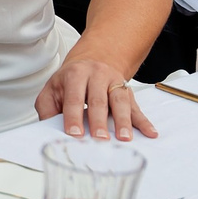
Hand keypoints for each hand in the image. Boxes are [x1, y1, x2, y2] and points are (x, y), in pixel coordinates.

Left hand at [34, 56, 157, 139]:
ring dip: (123, 121)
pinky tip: (150, 132)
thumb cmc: (70, 81)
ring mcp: (114, 82)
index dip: (73, 116)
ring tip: (124, 138)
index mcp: (75, 75)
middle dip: (99, 121)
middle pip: (98, 100)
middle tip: (100, 139)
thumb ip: (47, 108)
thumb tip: (48, 129)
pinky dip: (144, 121)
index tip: (75, 133)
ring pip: (120, 101)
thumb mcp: (52, 89)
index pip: (73, 98)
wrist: (94, 59)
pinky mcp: (127, 91)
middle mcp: (96, 76)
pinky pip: (136, 106)